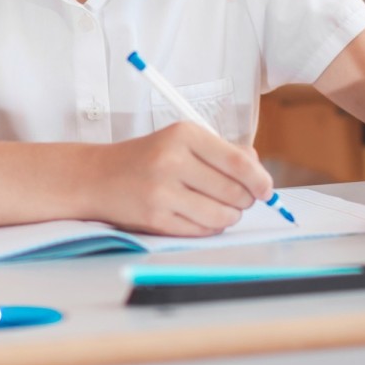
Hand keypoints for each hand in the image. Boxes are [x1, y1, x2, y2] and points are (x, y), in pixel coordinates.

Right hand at [94, 123, 273, 236]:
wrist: (97, 177)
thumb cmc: (147, 158)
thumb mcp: (181, 141)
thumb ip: (222, 151)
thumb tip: (257, 169)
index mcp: (184, 135)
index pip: (238, 162)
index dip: (260, 179)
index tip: (266, 188)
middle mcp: (172, 160)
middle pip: (234, 191)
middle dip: (245, 200)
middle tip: (240, 199)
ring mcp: (162, 192)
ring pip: (222, 215)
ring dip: (229, 216)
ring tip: (219, 208)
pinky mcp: (156, 219)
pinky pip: (202, 230)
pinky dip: (209, 227)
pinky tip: (199, 215)